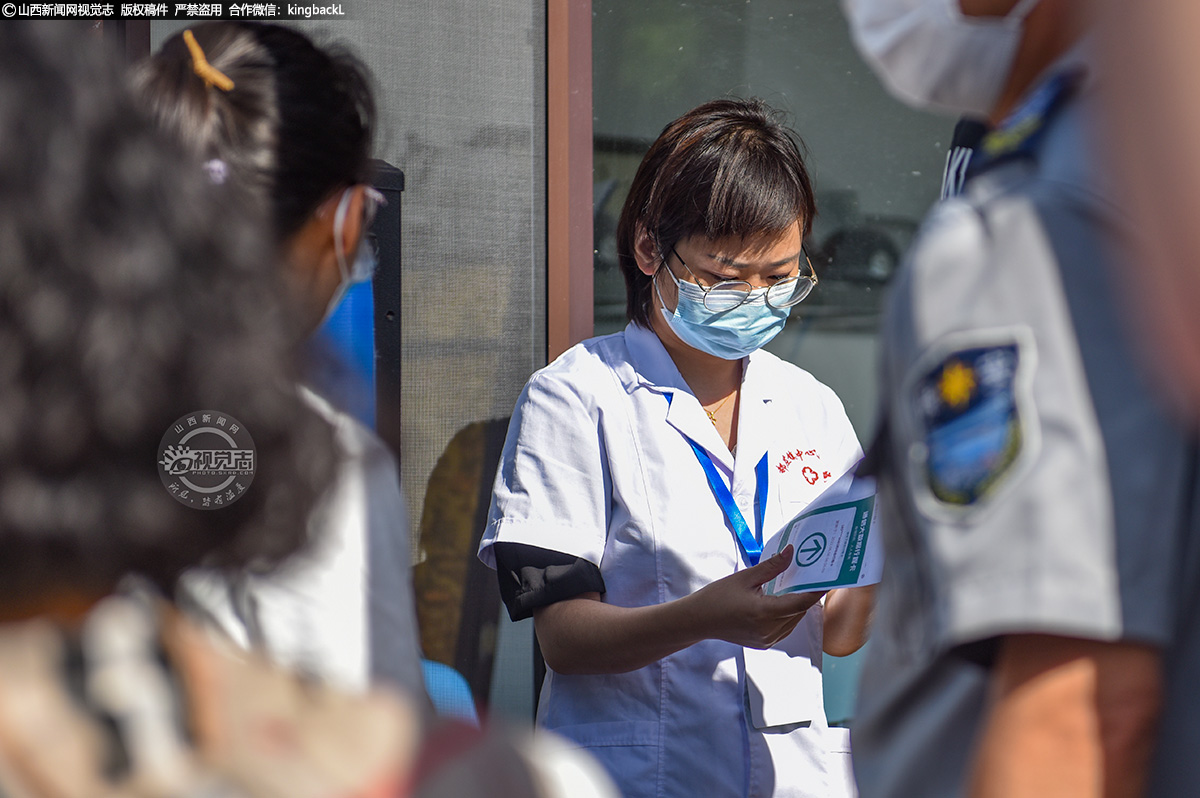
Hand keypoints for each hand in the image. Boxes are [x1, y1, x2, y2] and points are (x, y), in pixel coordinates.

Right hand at [689, 545, 825, 649]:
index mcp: (764, 613)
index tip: (826, 579)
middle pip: (799, 612)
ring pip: (793, 622)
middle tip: (809, 578)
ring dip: (796, 606)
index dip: (815, 591)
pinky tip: (780, 603)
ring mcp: (767, 640)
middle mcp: (769, 630)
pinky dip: (787, 616)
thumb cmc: (717, 597)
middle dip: (805, 595)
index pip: (800, 603)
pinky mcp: (764, 644)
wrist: (698, 620)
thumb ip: (771, 567)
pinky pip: (784, 629)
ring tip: (794, 588)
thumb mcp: (745, 577)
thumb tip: (791, 552)